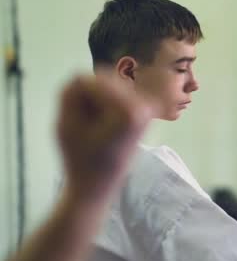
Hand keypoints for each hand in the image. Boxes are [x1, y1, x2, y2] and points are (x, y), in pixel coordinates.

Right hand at [57, 75, 150, 199]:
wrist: (98, 184)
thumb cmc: (80, 158)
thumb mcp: (64, 123)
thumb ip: (70, 91)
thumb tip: (82, 76)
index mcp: (130, 109)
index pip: (88, 80)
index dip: (75, 99)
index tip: (79, 122)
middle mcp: (145, 104)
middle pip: (102, 79)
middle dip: (88, 98)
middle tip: (88, 126)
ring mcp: (148, 106)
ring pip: (108, 85)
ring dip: (96, 101)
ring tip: (97, 128)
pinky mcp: (145, 109)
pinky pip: (115, 93)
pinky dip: (105, 105)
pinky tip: (104, 126)